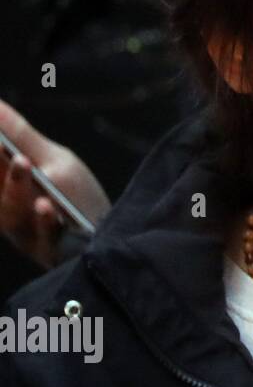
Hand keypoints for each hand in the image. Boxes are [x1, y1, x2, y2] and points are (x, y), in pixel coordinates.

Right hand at [0, 99, 109, 268]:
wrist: (108, 233)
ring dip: (14, 186)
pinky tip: (44, 204)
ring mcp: (25, 232)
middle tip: (10, 148)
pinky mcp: (47, 250)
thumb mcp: (53, 160)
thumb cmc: (76, 194)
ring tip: (23, 161)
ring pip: (9, 213)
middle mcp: (8, 209)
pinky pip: (42, 238)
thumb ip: (20, 135)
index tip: (3, 144)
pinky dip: (41, 220)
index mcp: (5, 186)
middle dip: (0, 170)